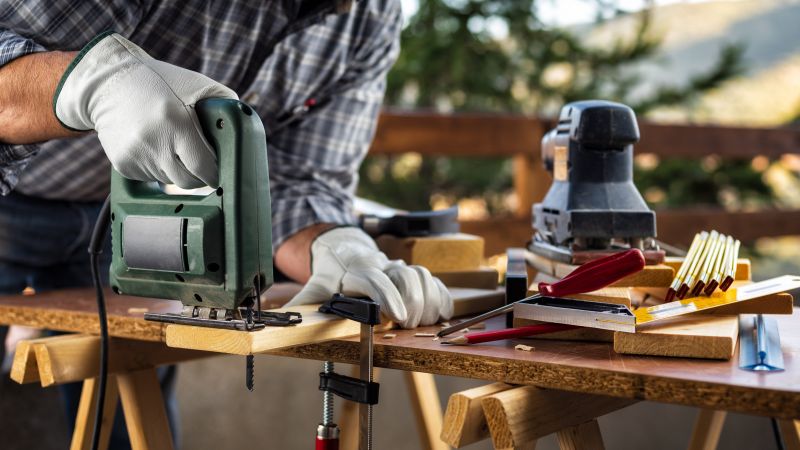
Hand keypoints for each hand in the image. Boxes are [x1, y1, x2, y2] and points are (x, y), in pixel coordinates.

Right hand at [54, 32, 237, 188]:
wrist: (107, 82)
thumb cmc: (159, 81)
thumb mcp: (195, 82)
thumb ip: (224, 100)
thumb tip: (242, 126)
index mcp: (176, 122)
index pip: (203, 167)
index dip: (214, 173)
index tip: (220, 172)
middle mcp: (154, 142)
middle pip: (186, 181)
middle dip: (198, 176)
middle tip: (201, 164)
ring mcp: (136, 155)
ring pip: (168, 180)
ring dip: (176, 170)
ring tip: (171, 145)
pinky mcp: (122, 164)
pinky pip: (149, 177)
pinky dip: (156, 168)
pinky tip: (153, 146)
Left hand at [286, 227, 452, 327]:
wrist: (344, 250)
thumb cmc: (329, 276)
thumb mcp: (313, 288)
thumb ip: (301, 305)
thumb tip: (277, 322)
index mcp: (356, 269)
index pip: (374, 277)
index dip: (387, 296)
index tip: (394, 316)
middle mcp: (382, 265)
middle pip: (405, 275)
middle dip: (411, 302)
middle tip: (407, 325)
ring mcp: (400, 268)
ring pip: (422, 275)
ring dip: (427, 300)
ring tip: (422, 322)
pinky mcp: (414, 275)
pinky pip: (435, 282)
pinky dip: (441, 298)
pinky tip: (439, 314)